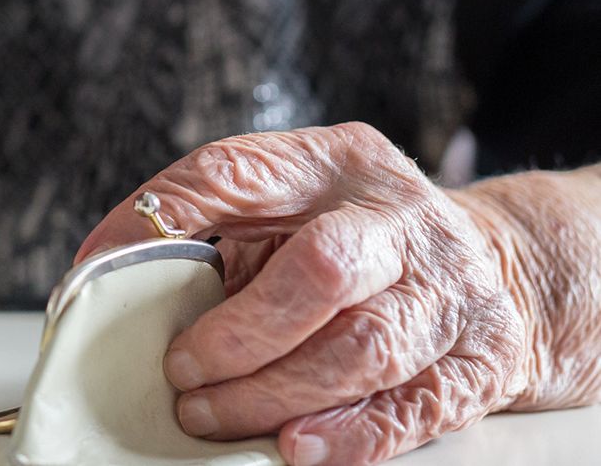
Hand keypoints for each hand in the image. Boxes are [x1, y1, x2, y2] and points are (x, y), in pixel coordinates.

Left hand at [74, 123, 535, 465]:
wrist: (499, 267)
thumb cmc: (358, 238)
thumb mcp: (290, 203)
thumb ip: (213, 227)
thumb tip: (105, 272)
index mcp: (332, 163)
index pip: (236, 172)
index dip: (161, 217)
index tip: (101, 266)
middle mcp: (397, 218)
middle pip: (323, 268)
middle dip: (239, 331)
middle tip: (180, 367)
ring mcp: (447, 289)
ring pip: (364, 347)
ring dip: (274, 392)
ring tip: (211, 414)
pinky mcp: (477, 360)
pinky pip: (412, 406)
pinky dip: (348, 436)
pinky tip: (294, 446)